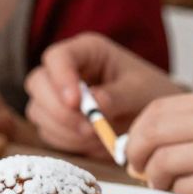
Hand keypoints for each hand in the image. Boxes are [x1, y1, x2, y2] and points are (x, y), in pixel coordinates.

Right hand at [25, 33, 186, 156]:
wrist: (154, 119)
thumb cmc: (150, 95)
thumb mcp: (141, 92)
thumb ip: (117, 96)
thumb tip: (92, 104)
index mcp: (87, 51)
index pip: (58, 57)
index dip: (61, 78)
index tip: (76, 103)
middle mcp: (66, 70)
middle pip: (38, 83)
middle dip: (58, 110)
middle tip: (88, 128)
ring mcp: (56, 95)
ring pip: (38, 111)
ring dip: (64, 129)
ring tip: (98, 136)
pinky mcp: (55, 119)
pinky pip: (47, 132)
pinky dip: (67, 141)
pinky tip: (92, 142)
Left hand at [126, 89, 192, 193]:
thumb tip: (143, 143)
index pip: (158, 108)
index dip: (138, 130)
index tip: (135, 149)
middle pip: (152, 133)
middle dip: (137, 155)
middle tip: (139, 170)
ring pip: (162, 163)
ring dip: (157, 179)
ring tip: (169, 186)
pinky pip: (183, 189)